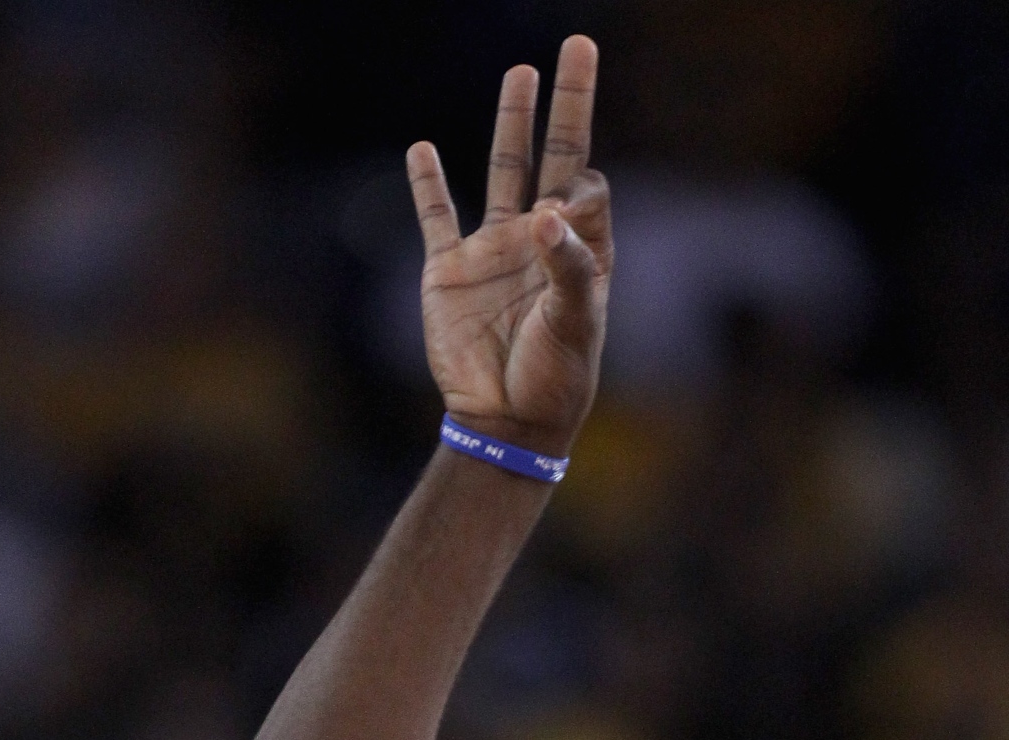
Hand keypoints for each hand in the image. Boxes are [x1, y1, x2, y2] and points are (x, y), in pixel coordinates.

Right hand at [405, 35, 611, 458]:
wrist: (505, 425)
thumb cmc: (555, 381)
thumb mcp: (575, 326)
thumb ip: (568, 267)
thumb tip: (549, 211)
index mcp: (580, 252)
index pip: (587, 188)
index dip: (580, 184)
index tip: (564, 206)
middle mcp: (539, 240)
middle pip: (554, 155)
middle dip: (567, 102)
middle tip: (578, 45)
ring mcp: (493, 251)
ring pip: (502, 170)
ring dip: (511, 122)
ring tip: (519, 74)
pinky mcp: (449, 271)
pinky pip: (436, 217)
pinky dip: (426, 185)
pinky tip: (421, 150)